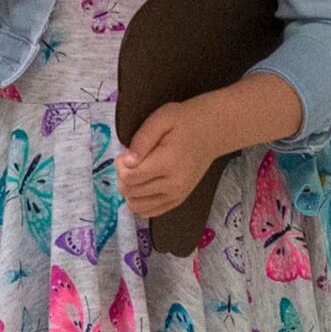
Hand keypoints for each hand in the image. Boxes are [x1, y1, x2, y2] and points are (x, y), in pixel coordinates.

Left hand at [117, 99, 225, 218]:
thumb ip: (141, 140)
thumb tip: (126, 163)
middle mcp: (174, 184)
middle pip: (130, 192)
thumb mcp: (161, 119)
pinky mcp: (177, 201)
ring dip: (129, 190)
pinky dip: (139, 201)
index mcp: (168, 163)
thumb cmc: (184, 122)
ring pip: (135, 205)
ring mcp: (176, 196)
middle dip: (122, 176)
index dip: (120, 165)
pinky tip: (143, 185)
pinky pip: (148, 212)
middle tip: (131, 160)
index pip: (129, 177)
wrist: (210, 133)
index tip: (127, 153)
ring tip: (137, 173)